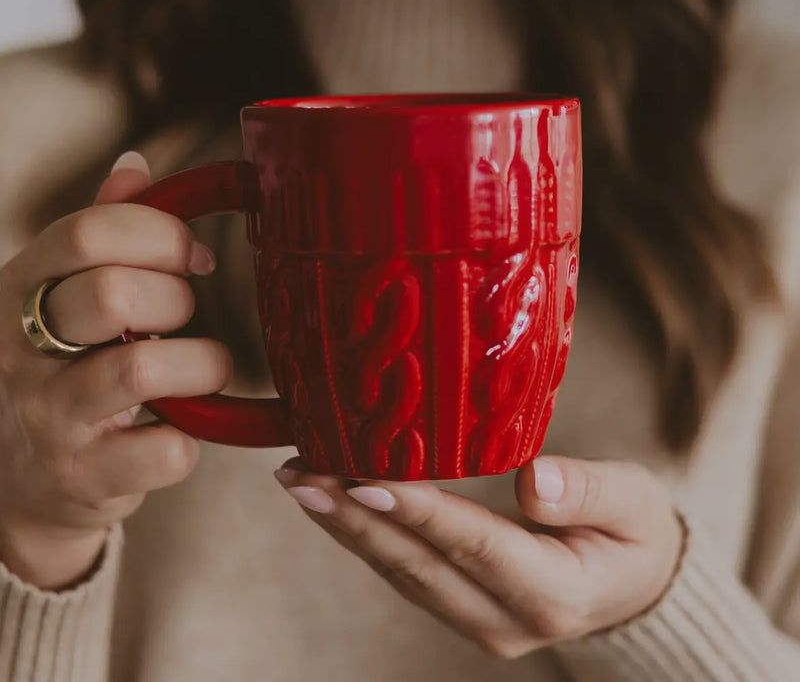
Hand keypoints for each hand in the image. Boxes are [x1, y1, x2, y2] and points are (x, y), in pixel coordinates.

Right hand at [0, 153, 230, 588]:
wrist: (25, 479)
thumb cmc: (64, 370)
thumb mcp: (63, 296)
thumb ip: (99, 234)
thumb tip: (135, 167)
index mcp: (21, 288)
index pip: (88, 233)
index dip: (162, 235)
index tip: (196, 258)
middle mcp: (22, 349)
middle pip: (113, 293)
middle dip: (178, 300)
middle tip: (187, 318)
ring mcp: (50, 416)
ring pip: (142, 368)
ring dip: (201, 364)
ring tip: (203, 369)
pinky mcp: (84, 477)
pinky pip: (166, 449)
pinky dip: (194, 437)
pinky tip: (184, 428)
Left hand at [275, 456, 683, 658]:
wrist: (636, 583)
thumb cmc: (636, 531)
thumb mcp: (634, 503)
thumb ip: (589, 491)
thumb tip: (534, 482)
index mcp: (553, 591)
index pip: (472, 544)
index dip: (416, 511)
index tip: (361, 477)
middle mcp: (507, 619)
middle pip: (419, 563)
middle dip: (354, 517)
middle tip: (299, 475)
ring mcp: (480, 621)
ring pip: (401, 572)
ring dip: (347, 526)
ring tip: (299, 482)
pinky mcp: (463, 609)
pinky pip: (406, 572)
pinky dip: (367, 535)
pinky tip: (335, 502)